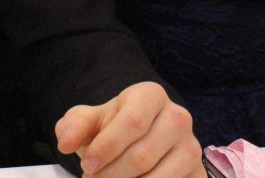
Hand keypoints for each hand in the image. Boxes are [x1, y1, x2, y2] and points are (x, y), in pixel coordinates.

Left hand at [55, 82, 202, 177]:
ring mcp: (191, 147)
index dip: (107, 147)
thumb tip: (65, 142)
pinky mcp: (198, 173)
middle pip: (142, 155)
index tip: (86, 165)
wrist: (137, 140)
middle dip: (111, 175)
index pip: (133, 122)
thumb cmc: (112, 128)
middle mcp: (178, 117)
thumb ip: (74, 126)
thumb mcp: (90, 121)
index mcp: (151, 96)